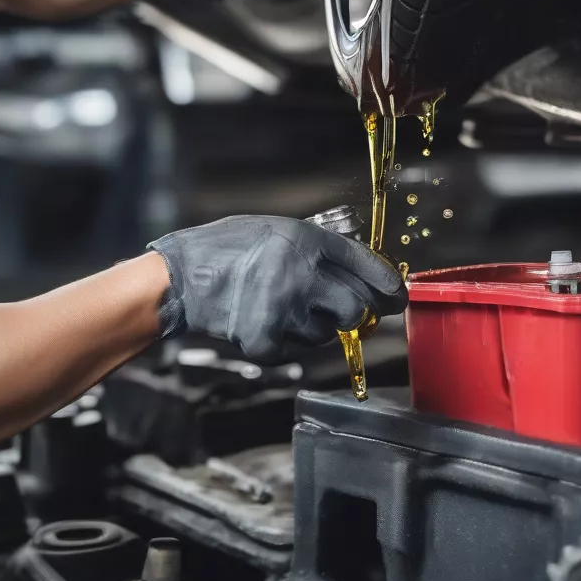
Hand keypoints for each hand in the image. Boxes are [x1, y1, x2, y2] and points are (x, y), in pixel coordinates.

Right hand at [148, 216, 407, 362]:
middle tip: (345, 310)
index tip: (396, 296)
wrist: (184, 276)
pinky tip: (268, 319)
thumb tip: (366, 276)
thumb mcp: (280, 232)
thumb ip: (321, 252)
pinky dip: (290, 340)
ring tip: (285, 305)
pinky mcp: (269, 340)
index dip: (388, 285)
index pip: (368, 267)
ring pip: (328, 332)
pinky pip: (300, 349)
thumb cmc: (231, 248)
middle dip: (355, 312)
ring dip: (317, 325)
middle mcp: (301, 274)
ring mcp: (285, 310)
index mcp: (307, 241)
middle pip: (357, 308)